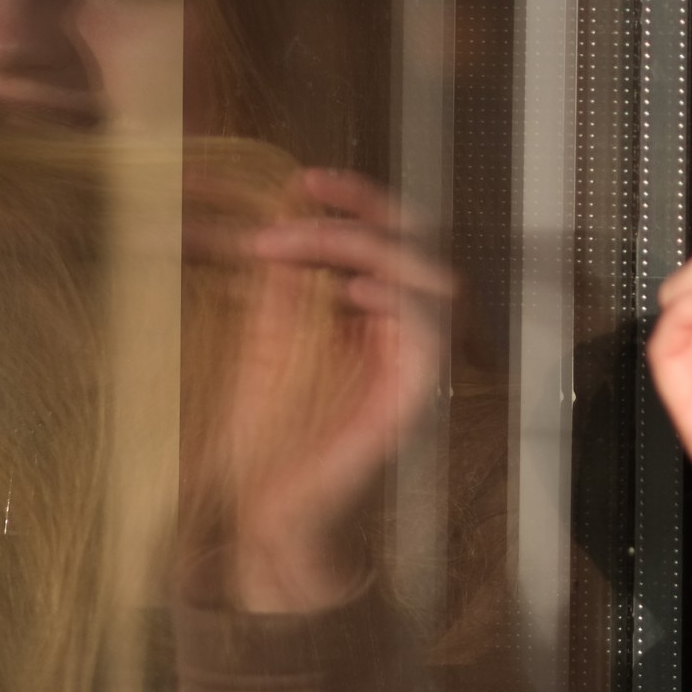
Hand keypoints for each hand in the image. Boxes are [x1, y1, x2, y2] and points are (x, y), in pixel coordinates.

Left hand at [185, 166, 452, 612]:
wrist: (262, 512)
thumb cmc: (263, 434)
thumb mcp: (261, 339)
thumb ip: (277, 286)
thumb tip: (273, 217)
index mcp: (366, 312)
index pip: (381, 236)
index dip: (353, 200)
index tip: (304, 178)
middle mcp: (399, 330)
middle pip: (416, 243)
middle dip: (363, 210)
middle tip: (306, 192)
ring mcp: (413, 361)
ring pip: (429, 275)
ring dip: (363, 247)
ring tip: (296, 244)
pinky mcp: (416, 394)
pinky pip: (428, 331)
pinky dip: (396, 299)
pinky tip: (349, 291)